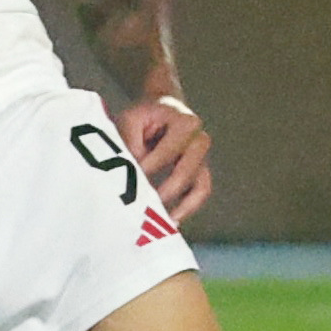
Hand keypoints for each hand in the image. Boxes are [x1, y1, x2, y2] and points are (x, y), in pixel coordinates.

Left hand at [120, 93, 214, 217]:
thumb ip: (129, 143)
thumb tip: (129, 173)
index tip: (127, 181)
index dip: (148, 168)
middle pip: (187, 171)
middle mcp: (200, 140)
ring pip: (200, 185)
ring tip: (162, 221)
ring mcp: (203, 157)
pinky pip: (201, 192)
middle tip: (144, 205)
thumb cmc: (143, 116)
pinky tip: (170, 221)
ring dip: (182, 205)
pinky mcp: (200, 171)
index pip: (168, 152)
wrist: (161, 109)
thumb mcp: (131, 120)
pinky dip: (188, 208)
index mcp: (186, 122)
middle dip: (166, 191)